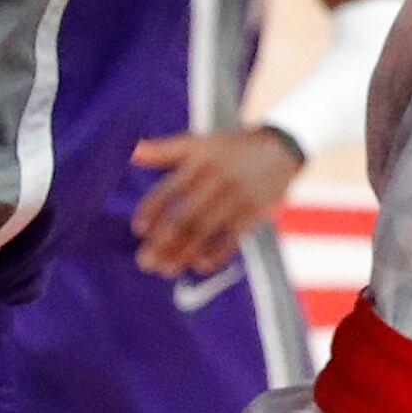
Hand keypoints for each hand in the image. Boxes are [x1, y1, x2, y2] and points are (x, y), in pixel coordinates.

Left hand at [128, 126, 303, 276]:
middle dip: (163, 241)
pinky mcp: (254, 210)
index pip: (170, 187)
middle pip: (185, 214)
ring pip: (205, 229)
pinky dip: (217, 252)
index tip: (138, 229)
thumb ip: (163, 150)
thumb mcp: (199, 143)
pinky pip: (233, 236)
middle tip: (145, 261)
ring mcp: (237, 195)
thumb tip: (131, 150)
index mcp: (200, 161)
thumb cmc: (230, 148)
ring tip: (165, 269)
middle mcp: (217, 178)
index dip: (153, 208)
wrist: (280, 147)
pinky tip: (200, 265)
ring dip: (183, 252)